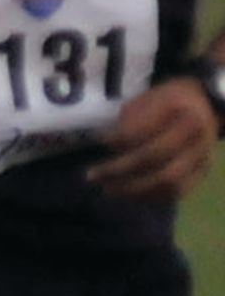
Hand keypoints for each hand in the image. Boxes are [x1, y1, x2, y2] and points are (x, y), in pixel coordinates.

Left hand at [91, 72, 217, 203]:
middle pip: (153, 157)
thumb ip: (128, 120)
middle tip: (92, 176)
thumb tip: (107, 145)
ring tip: (108, 189)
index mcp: (180, 111)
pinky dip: (149, 196)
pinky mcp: (201, 172)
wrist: (202, 105)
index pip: (141, 131)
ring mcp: (202, 156)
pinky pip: (175, 192)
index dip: (116, 140)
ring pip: (167, 182)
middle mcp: (196, 135)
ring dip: (133, 190)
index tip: (98, 142)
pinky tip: (128, 193)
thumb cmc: (166, 102)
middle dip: (118, 170)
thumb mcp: (146, 99)